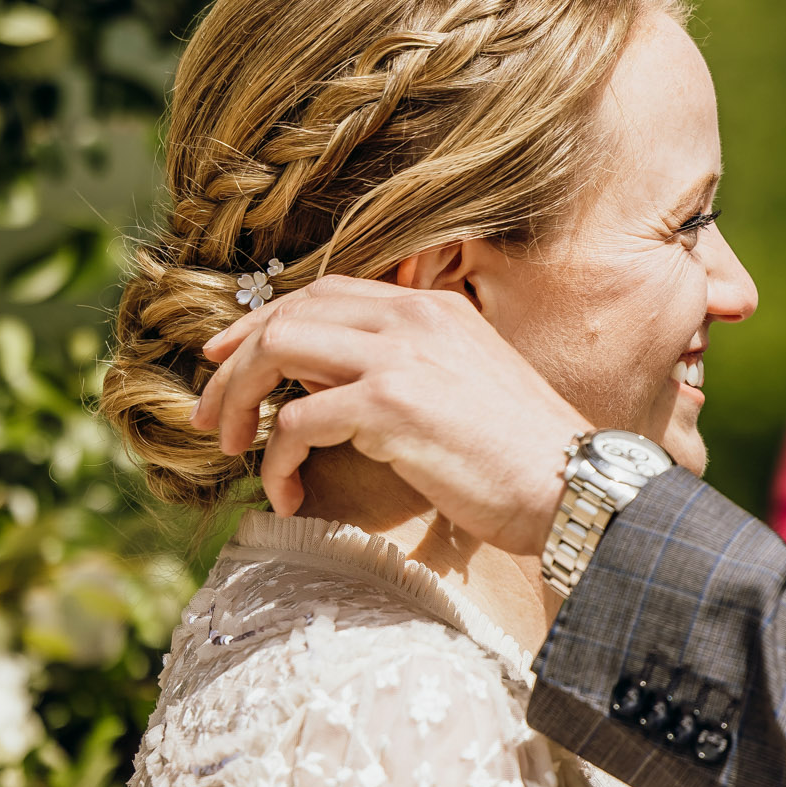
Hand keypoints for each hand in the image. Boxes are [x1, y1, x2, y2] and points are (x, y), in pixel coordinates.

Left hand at [193, 276, 583, 553]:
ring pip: (279, 351)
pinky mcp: (391, 405)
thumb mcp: (464, 388)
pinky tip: (287, 493)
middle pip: (290, 313)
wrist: (575, 487)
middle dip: (235, 364)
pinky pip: (298, 421)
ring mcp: (401, 356)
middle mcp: (413, 317)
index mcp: (432, 308)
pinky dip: (279, 459)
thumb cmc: (523, 457)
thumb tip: (329, 388)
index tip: (225, 359)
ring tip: (235, 448)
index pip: (325, 293)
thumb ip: (403, 371)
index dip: (263, 323)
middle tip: (210, 413)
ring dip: (241, 402)